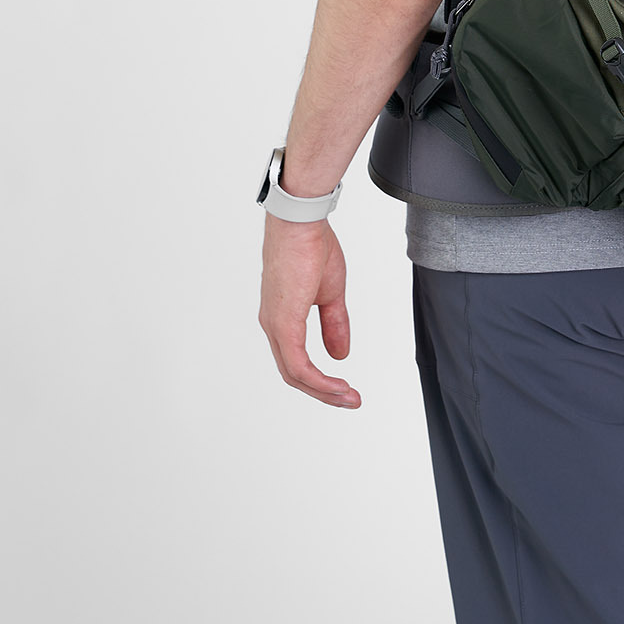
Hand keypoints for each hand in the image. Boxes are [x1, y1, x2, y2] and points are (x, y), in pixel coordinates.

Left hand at [258, 217, 361, 408]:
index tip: (346, 388)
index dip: (319, 379)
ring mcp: (275, 325)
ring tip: (349, 397)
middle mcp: (272, 325)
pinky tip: (337, 384)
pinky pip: (298, 364)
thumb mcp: (330, 293)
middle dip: (324, 392)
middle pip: (293, 374)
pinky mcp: (283, 323)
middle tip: (351, 400)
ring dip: (323, 390)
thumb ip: (334, 324)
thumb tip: (340, 354)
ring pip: (294, 374)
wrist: (301, 223)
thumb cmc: (311, 247)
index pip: (295, 361)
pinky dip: (318, 379)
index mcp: (281, 318)